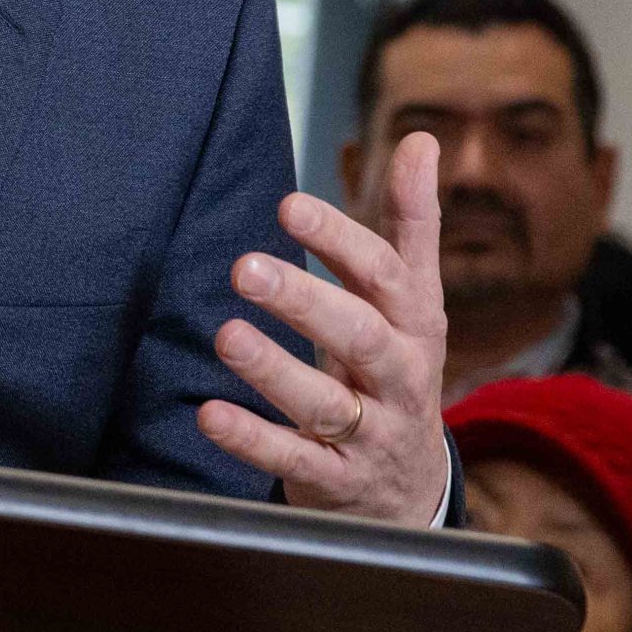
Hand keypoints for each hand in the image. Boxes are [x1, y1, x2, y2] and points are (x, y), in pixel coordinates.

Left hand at [200, 129, 450, 524]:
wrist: (411, 491)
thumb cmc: (396, 370)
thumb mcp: (412, 301)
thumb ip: (411, 223)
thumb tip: (422, 140)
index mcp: (413, 326)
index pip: (385, 275)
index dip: (340, 240)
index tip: (288, 204)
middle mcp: (399, 378)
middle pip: (361, 337)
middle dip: (306, 301)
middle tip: (244, 268)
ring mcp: (371, 434)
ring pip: (328, 403)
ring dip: (275, 369)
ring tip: (227, 335)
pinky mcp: (338, 481)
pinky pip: (296, 460)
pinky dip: (252, 438)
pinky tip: (209, 414)